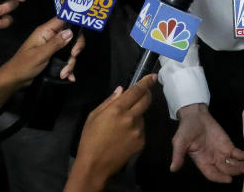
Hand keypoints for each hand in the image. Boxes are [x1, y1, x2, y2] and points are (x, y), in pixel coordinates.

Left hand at [0, 18, 83, 107]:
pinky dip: (68, 68)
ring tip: (64, 73)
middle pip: (71, 36)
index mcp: (45, 31)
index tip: (79, 38)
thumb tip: (71, 31)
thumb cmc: (24, 65)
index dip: (74, 24)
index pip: (63, 20)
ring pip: (70, 50)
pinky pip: (66, 59)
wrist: (15, 80)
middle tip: (73, 57)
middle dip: (74, 49)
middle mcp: (51, 37)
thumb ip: (56, 43)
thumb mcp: (40, 54)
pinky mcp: (55, 57)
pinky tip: (69, 77)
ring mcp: (53, 47)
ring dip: (70, 62)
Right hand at [64, 74, 157, 191]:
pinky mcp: (141, 142)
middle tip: (143, 93)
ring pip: (142, 116)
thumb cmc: (90, 139)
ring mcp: (138, 131)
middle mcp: (130, 118)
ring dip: (137, 114)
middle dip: (147, 94)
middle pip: (146, 100)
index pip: (136, 91)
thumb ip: (109, 101)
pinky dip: (135, 128)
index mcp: (117, 110)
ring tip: (122, 125)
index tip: (153, 76)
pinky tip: (123, 137)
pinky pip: (141, 129)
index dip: (146, 82)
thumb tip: (121, 90)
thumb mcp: (93, 116)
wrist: (95, 165)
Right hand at [172, 103, 243, 182]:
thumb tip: (172, 169)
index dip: (220, 178)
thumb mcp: (179, 142)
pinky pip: (237, 154)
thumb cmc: (186, 129)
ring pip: (232, 164)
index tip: (228, 179)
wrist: (195, 115)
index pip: (212, 174)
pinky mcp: (228, 145)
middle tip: (243, 171)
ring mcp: (221, 153)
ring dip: (240, 166)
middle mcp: (213, 160)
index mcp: (202, 162)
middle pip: (225, 170)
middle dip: (234, 171)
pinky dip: (243, 156)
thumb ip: (178, 155)